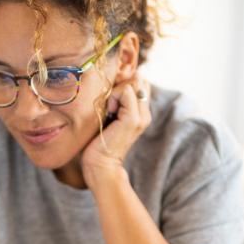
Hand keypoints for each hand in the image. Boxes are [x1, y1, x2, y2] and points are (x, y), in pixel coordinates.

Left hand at [81, 74, 151, 189]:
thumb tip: (113, 81)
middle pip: (138, 79)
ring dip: (115, 91)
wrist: (100, 165)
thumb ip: (115, 100)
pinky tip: (108, 112)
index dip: (123, 83)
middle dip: (120, 84)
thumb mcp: (108, 116)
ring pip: (132, 82)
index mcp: (141, 112)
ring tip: (108, 110)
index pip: (139, 81)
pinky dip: (113, 97)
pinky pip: (125, 91)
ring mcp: (141, 116)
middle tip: (109, 104)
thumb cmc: (98, 141)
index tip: (111, 101)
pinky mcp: (133, 119)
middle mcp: (145, 113)